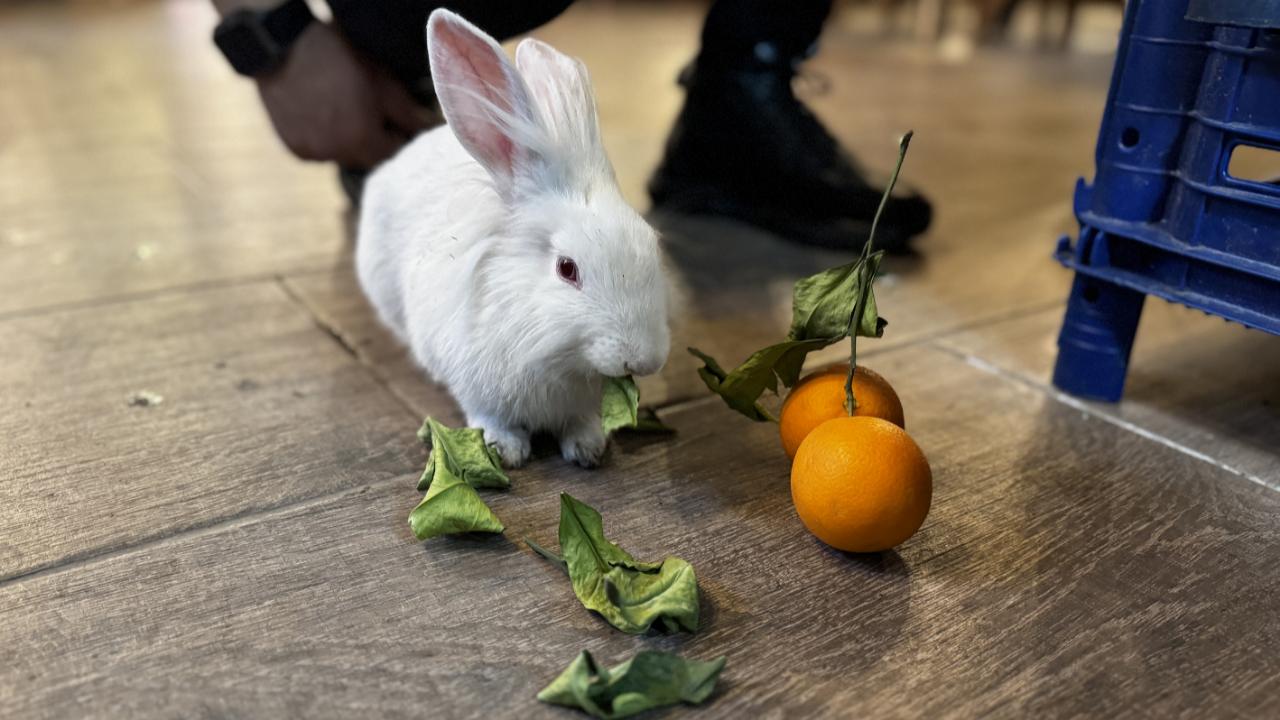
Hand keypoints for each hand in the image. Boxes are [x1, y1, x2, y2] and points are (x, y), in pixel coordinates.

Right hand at [255, 22, 428, 167]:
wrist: (283, 48)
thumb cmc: (339, 60)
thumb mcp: (381, 81)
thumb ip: (408, 113)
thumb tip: (428, 130)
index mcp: (362, 141)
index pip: (394, 155)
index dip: (398, 136)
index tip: (396, 120)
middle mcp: (336, 155)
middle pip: (368, 158)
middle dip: (374, 140)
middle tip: (369, 111)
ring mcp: (313, 154)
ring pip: (343, 156)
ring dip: (349, 142)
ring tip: (344, 110)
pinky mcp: (294, 149)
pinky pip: (320, 152)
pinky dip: (325, 140)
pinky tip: (322, 115)